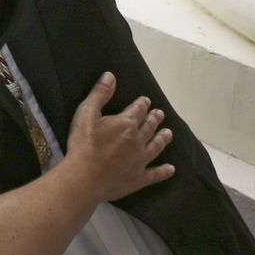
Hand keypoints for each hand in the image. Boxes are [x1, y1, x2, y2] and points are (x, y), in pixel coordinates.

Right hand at [64, 72, 174, 202]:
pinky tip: (171, 169)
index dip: (143, 104)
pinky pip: (155, 174)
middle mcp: (138, 140)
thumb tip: (110, 76)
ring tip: (168, 133)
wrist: (85, 178)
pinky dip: (164, 171)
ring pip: (156, 147)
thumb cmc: (83, 144)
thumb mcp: (86, 113)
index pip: (138, 110)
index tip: (147, 100)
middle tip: (160, 114)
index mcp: (126, 123)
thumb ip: (100, 94)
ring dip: (163, 139)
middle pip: (149, 126)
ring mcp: (140, 160)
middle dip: (154, 118)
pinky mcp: (139, 178)